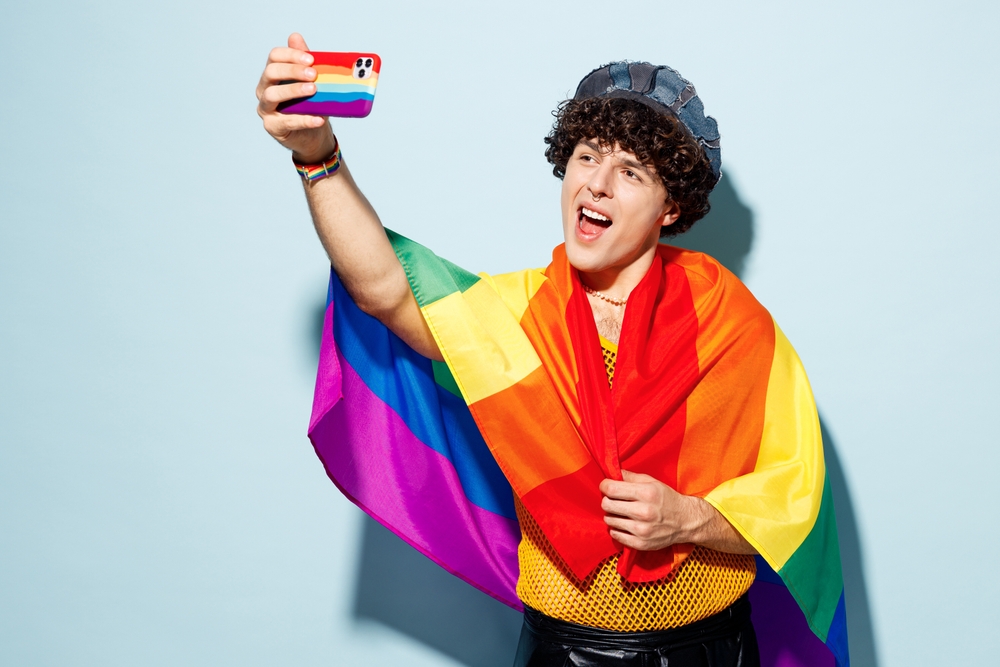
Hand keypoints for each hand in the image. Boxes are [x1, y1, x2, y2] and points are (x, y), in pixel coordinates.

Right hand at [255, 33, 335, 162]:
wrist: (314, 135)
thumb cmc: (311, 105)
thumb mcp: (311, 82)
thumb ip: (304, 62)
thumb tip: (295, 36)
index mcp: (273, 74)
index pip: (274, 57)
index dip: (291, 55)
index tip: (311, 59)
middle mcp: (264, 89)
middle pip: (270, 73)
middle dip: (292, 71)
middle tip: (313, 74)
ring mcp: (266, 109)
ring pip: (271, 95)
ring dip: (293, 90)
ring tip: (313, 90)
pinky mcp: (273, 127)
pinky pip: (286, 122)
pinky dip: (304, 120)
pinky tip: (319, 118)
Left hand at [599, 470, 700, 550]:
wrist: (686, 521)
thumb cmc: (667, 499)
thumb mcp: (652, 482)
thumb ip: (631, 477)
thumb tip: (611, 473)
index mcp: (646, 493)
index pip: (611, 489)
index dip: (604, 486)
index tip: (606, 486)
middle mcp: (643, 512)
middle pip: (607, 505)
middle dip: (607, 500)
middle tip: (613, 500)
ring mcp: (641, 530)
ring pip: (609, 520)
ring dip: (612, 515)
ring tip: (621, 512)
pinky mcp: (640, 543)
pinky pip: (615, 535)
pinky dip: (616, 529)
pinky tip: (624, 524)